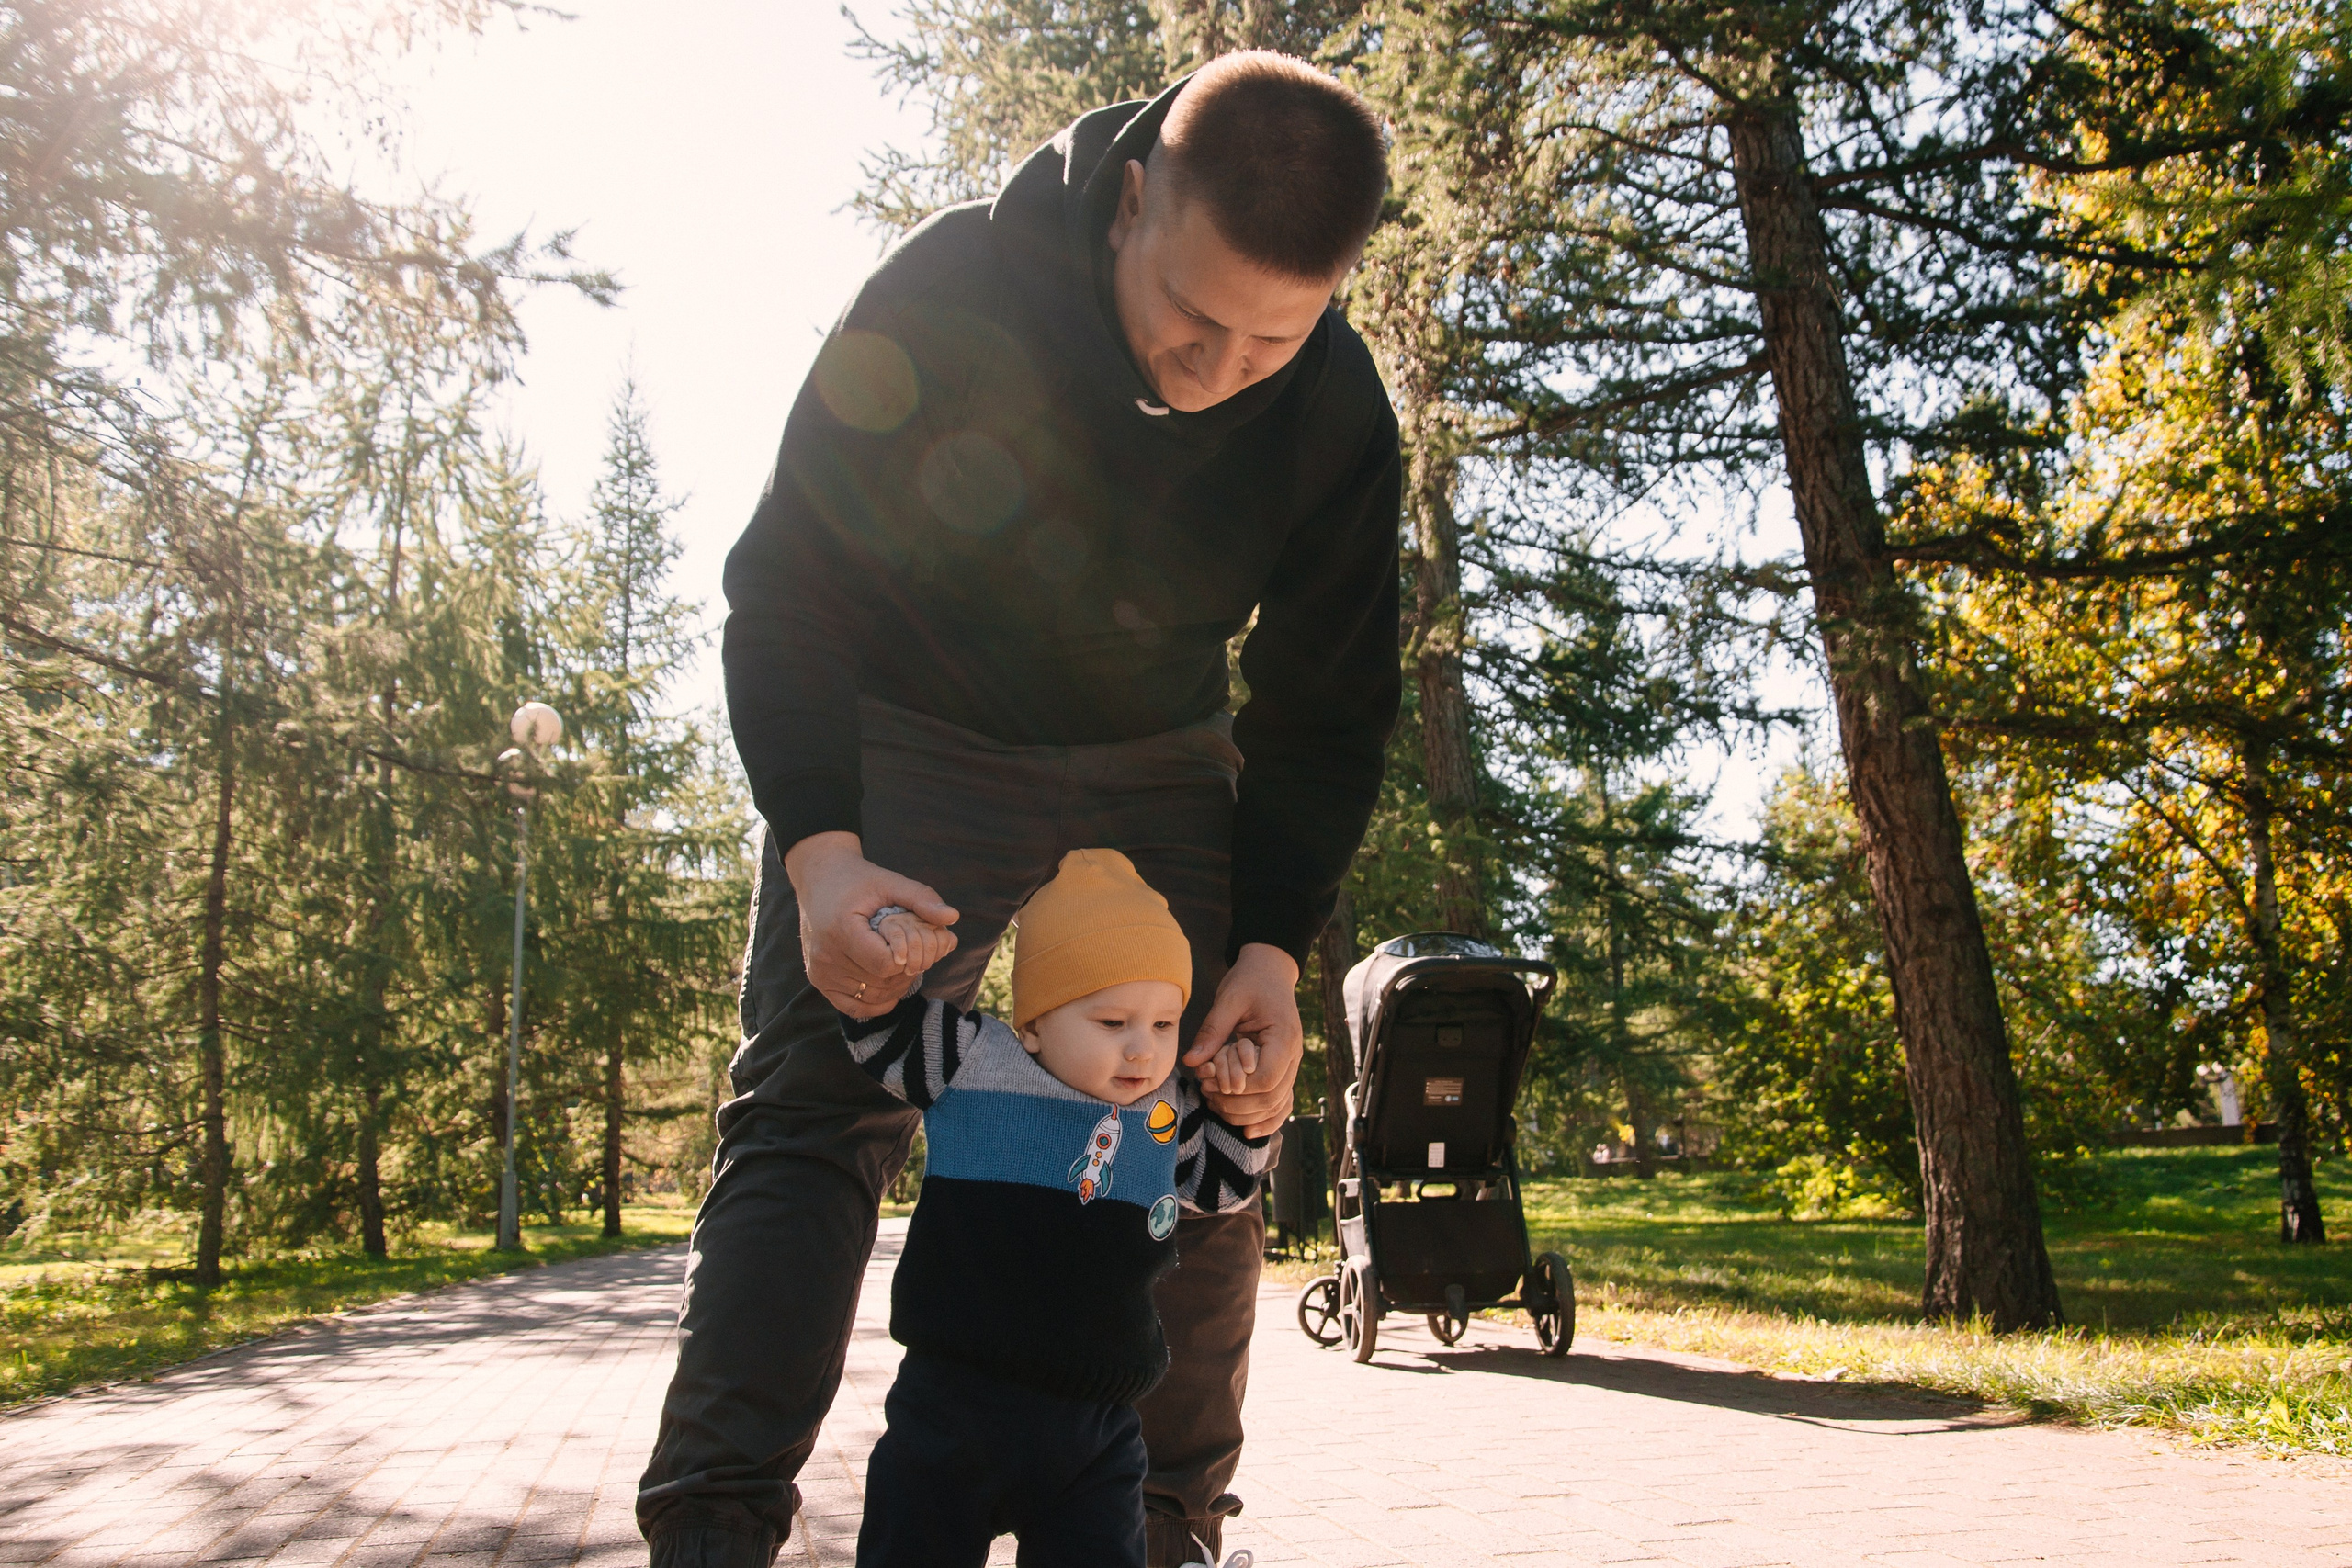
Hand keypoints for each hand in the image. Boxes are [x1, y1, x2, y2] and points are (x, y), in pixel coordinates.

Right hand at [786, 832, 957, 1018]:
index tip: (912, 940)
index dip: (909, 957)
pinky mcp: (819, 981)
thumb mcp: (890, 881)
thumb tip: (953, 917)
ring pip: (872, 997)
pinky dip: (877, 1000)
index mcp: (841, 929)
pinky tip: (888, 981)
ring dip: (895, 985)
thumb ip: (921, 898)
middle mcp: (825, 955)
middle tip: (913, 951)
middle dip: (906, 970)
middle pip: (881, 982)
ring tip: (901, 961)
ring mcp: (819, 972)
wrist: (820, 879)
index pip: (886, 964)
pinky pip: (855, 1006)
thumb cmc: (858, 879)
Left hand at [1185, 943, 1302, 1138]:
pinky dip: (1267, 1119)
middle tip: (1208, 1095)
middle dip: (1238, 1104)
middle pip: (1272, 1098)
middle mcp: (1294, 1054)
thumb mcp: (1229, 1000)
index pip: (1267, 1079)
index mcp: (1284, 1036)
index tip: (1213, 1081)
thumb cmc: (1250, 980)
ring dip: (1247, 1114)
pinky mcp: (1283, 1068)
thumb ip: (1212, 1032)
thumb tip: (1192, 1062)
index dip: (1239, 1088)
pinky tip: (1248, 1131)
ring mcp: (1292, 1064)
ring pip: (1277, 1105)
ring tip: (1218, 1106)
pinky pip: (1281, 1102)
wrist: (1270, 971)